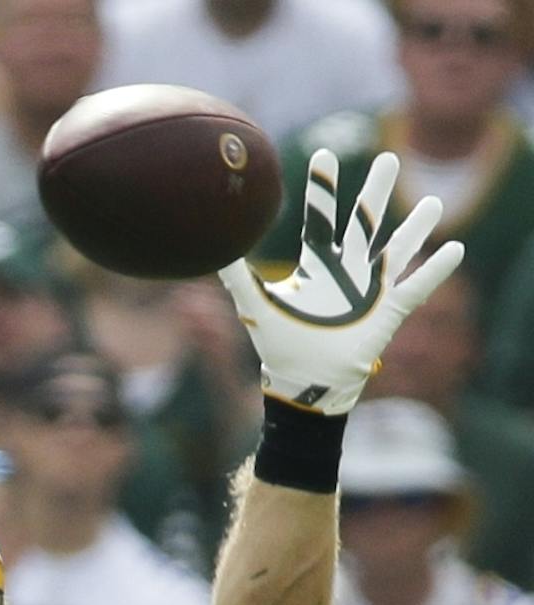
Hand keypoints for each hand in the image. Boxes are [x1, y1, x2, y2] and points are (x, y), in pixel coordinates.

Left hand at [219, 149, 462, 412]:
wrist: (304, 383)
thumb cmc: (280, 346)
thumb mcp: (257, 307)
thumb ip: (238, 279)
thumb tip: (216, 251)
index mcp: (317, 265)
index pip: (321, 218)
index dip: (324, 188)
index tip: (324, 154)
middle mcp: (347, 270)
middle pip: (364, 223)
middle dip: (376, 192)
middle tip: (389, 158)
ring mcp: (371, 289)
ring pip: (397, 249)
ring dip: (416, 227)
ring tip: (435, 202)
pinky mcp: (389, 311)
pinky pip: (417, 287)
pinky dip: (435, 270)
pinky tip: (454, 250)